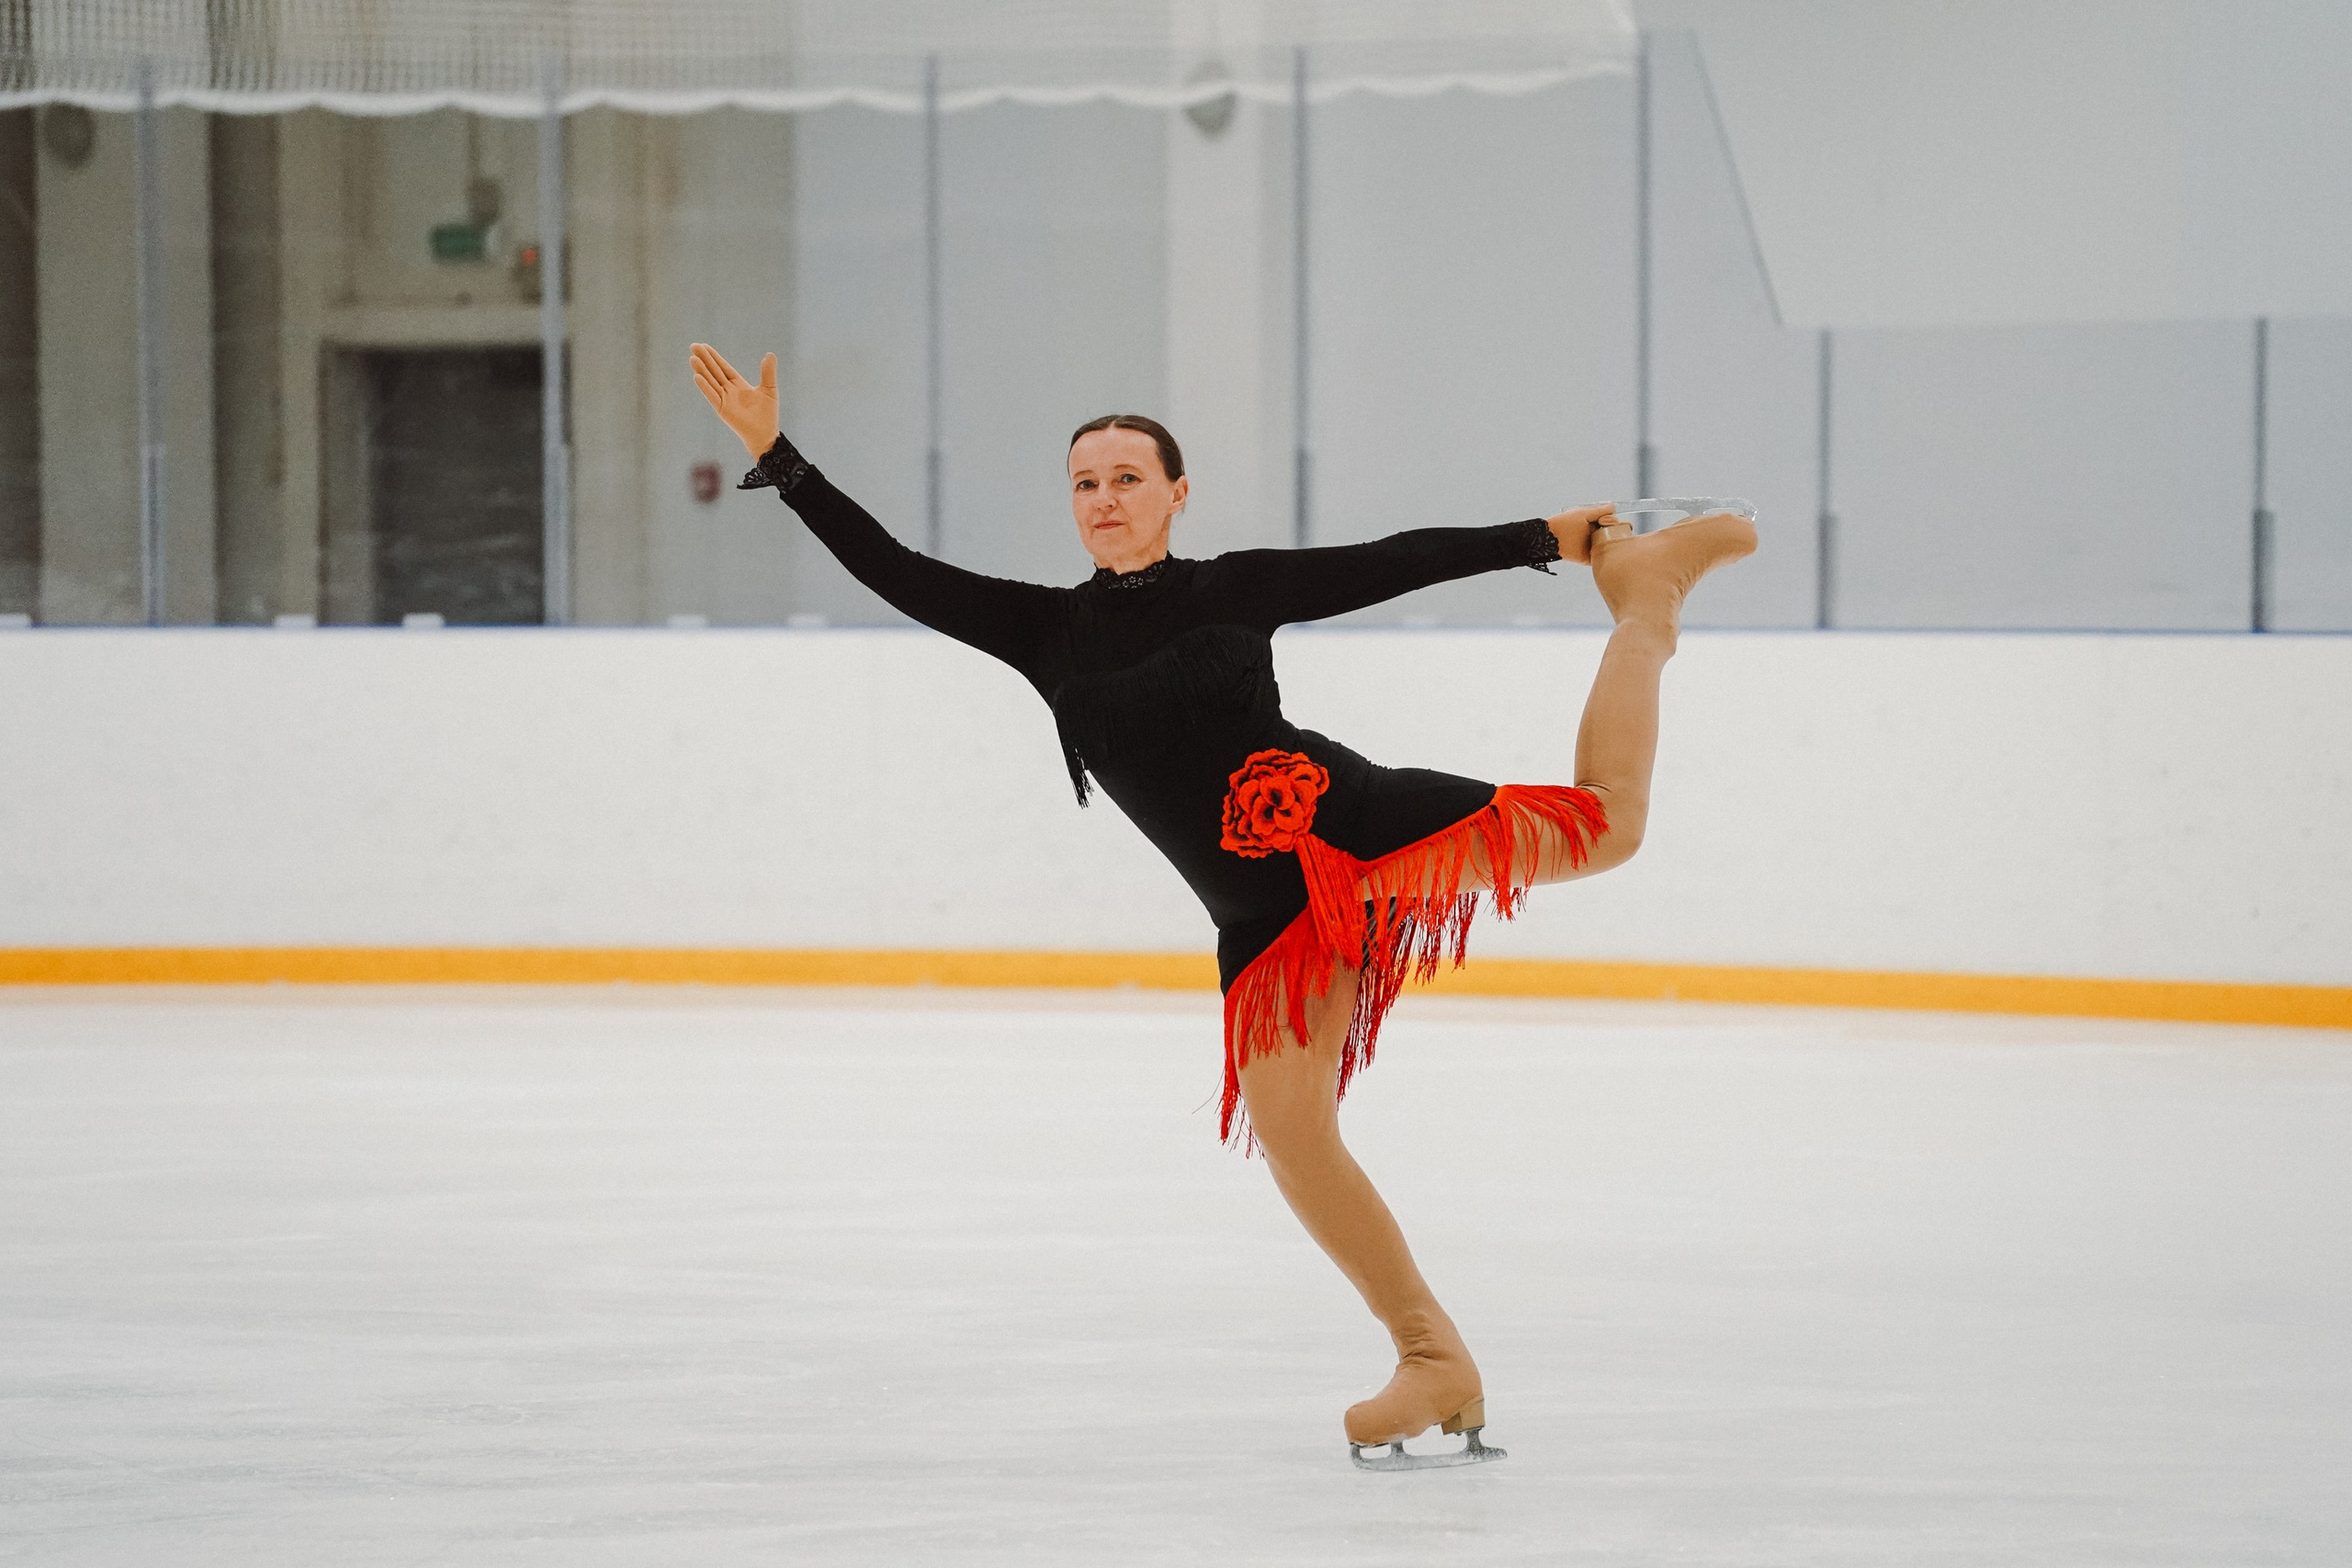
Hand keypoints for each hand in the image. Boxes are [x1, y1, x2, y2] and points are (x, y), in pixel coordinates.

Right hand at [689, 343, 778, 459]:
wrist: (765, 435)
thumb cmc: (768, 415)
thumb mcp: (769, 389)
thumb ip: (768, 372)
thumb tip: (770, 354)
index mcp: (738, 385)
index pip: (723, 367)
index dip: (714, 357)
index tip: (704, 346)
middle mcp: (729, 391)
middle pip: (714, 371)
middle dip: (705, 359)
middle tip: (693, 346)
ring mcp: (724, 400)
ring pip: (711, 381)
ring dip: (702, 370)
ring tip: (692, 358)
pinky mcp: (722, 410)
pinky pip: (712, 396)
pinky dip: (705, 386)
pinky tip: (697, 376)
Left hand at [1545, 503, 1615, 564]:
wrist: (1549, 538)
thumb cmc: (1565, 523)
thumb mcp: (1583, 514)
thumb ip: (1600, 510)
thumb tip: (1614, 507)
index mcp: (1594, 524)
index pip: (1613, 522)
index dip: (1615, 521)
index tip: (1607, 520)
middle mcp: (1595, 535)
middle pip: (1614, 534)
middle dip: (1618, 532)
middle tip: (1609, 530)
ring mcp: (1592, 547)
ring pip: (1610, 546)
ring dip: (1614, 544)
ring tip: (1609, 539)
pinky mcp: (1588, 558)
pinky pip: (1601, 558)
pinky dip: (1607, 556)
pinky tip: (1609, 550)